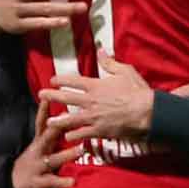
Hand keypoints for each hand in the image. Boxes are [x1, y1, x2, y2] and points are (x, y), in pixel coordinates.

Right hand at [11, 101, 83, 187]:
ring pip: (53, 159)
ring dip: (66, 154)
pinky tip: (73, 181)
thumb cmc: (32, 165)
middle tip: (69, 118)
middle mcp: (37, 152)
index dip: (44, 110)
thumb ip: (51, 135)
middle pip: (47, 137)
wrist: (10, 187)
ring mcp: (38, 167)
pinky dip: (62, 182)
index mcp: (38, 143)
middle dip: (57, 127)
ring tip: (80, 150)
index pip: (41, 123)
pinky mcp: (38, 183)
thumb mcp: (38, 148)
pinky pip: (52, 182)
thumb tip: (66, 118)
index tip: (50, 96)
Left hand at [39, 50, 154, 141]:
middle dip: (51, 96)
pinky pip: (82, 134)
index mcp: (96, 86)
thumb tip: (101, 50)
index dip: (61, 80)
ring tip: (48, 122)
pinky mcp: (99, 131)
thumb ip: (109, 62)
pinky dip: (74, 136)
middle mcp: (91, 101)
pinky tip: (68, 137)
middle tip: (41, 95)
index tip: (53, 80)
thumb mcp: (125, 71)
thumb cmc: (137, 91)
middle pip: (66, 98)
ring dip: (58, 120)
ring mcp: (93, 117)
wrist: (147, 113)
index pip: (73, 81)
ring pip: (70, 119)